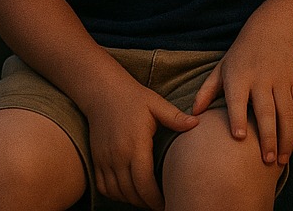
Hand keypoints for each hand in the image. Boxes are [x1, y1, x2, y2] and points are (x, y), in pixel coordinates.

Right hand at [85, 77, 198, 209]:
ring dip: (132, 200)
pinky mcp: (96, 160)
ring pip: (116, 192)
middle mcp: (117, 156)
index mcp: (135, 145)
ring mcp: (104, 160)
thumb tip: (196, 123)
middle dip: (146, 203)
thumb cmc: (134, 98)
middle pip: (131, 192)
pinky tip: (128, 192)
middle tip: (161, 205)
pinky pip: (103, 187)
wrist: (103, 93)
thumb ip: (175, 117)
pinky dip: (116, 194)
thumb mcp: (156, 104)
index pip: (144, 182)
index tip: (167, 202)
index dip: (155, 198)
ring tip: (147, 200)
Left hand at [192, 13, 292, 166]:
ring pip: (287, 111)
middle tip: (267, 161)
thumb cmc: (241, 55)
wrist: (272, 29)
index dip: (238, 118)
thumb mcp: (221, 68)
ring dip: (287, 137)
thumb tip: (192, 115)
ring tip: (282, 160)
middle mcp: (262, 78)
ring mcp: (282, 79)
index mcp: (240, 76)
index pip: (238, 99)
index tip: (239, 138)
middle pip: (267, 110)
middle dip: (268, 137)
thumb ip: (206, 91)